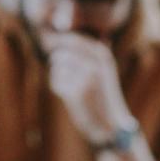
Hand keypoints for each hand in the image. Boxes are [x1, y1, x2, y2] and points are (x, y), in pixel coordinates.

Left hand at [42, 31, 133, 145]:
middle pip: (60, 53)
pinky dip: (59, 89)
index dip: (58, 42)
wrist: (109, 124)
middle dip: (57, 62)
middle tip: (65, 75)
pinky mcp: (76, 92)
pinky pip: (55, 82)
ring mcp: (86, 77)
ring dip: (59, 76)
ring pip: (56, 67)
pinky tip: (71, 96)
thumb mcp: (101, 69)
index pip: (72, 39)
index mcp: (103, 54)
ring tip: (72, 87)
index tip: (50, 46)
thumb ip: (86, 52)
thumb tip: (60, 35)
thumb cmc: (101, 95)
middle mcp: (95, 62)